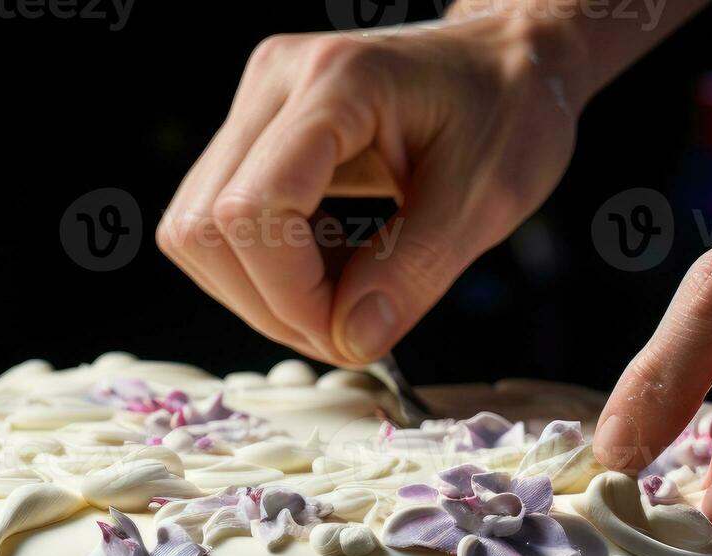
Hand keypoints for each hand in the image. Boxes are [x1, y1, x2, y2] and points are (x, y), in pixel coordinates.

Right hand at [158, 8, 592, 368]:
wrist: (512, 59)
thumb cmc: (512, 110)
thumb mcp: (488, 200)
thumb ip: (415, 271)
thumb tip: (351, 341)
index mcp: (337, 83)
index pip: (253, 208)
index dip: (288, 293)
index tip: (351, 334)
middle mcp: (276, 82)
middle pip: (205, 227)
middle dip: (269, 304)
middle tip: (349, 331)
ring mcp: (257, 102)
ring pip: (198, 232)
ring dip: (262, 291)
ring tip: (346, 295)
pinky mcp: (255, 130)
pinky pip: (222, 222)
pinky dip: (270, 268)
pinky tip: (334, 267)